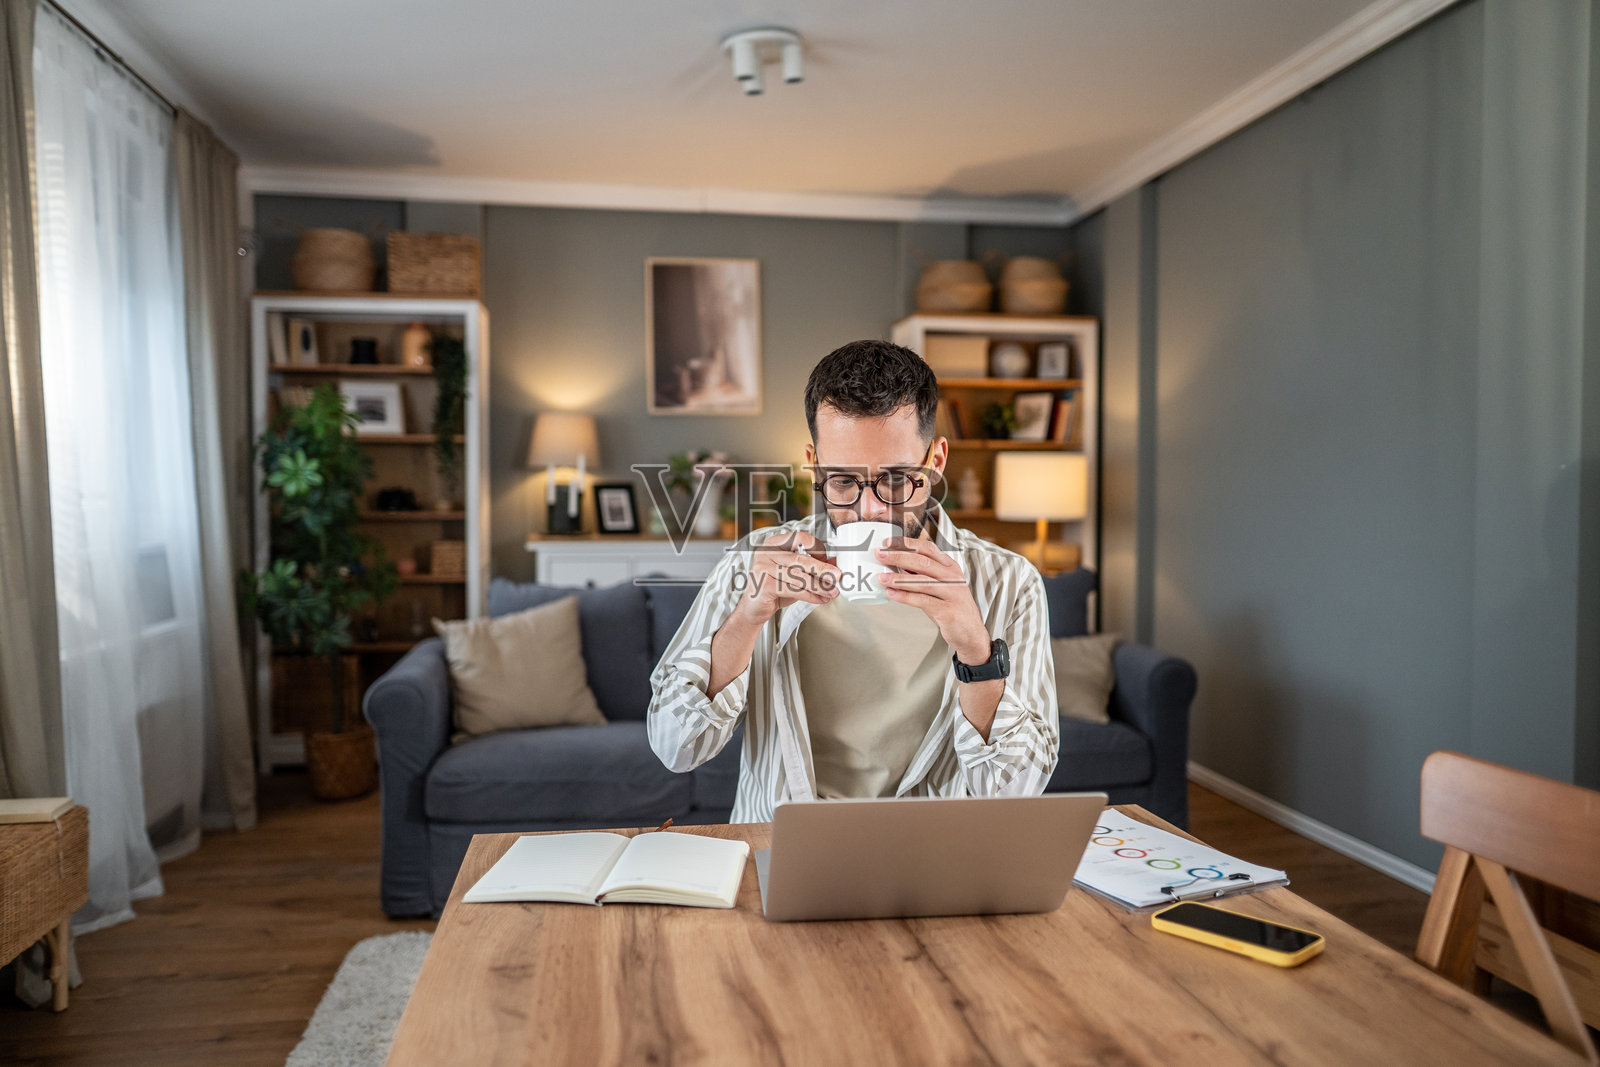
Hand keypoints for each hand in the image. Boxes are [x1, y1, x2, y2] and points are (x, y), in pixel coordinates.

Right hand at [731, 529, 840, 626]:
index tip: (829, 560)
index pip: (799, 538)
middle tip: (837, 576)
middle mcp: (766, 553)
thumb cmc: (773, 588)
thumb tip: (834, 563)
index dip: (817, 548)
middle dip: (822, 569)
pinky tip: (819, 599)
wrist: (754, 608)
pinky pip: (793, 590)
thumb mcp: (795, 575)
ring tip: (832, 591)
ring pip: (798, 576)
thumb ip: (812, 567)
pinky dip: (810, 596)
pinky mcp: (764, 585)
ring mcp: (763, 568)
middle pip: (800, 559)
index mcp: (774, 544)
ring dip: (819, 586)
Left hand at [876, 538, 990, 663]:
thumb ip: (922, 575)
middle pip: (923, 562)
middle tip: (880, 554)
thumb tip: (896, 564)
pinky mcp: (947, 611)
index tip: (888, 542)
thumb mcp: (940, 586)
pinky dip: (905, 597)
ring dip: (898, 578)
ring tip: (881, 577)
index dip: (907, 544)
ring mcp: (952, 593)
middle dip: (898, 556)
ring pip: (922, 581)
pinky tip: (892, 593)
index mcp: (950, 567)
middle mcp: (952, 577)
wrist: (970, 633)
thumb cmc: (951, 607)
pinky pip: (922, 601)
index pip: (928, 549)